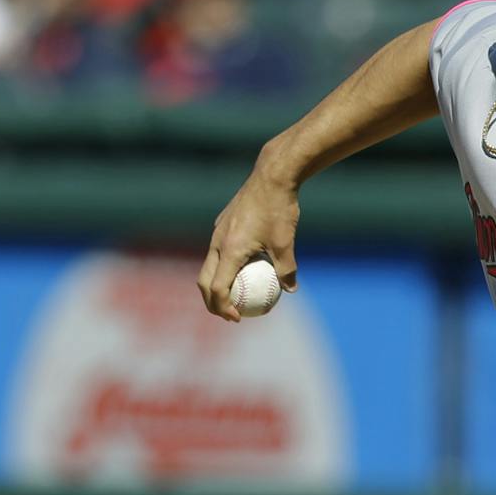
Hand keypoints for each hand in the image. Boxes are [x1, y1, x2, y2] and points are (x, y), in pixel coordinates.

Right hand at [198, 156, 299, 321]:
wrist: (271, 176)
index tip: (238, 318)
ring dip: (216, 284)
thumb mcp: (286, 243)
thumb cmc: (280, 210)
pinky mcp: (222, 224)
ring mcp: (217, 232)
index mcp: (229, 250)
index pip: (217, 289)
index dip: (224, 308)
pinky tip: (243, 271)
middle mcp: (217, 242)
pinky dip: (224, 267)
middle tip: (230, 314)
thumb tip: (290, 290)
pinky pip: (218, 252)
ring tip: (234, 297)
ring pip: (209, 265)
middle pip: (205, 280)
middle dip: (212, 302)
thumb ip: (287, 270)